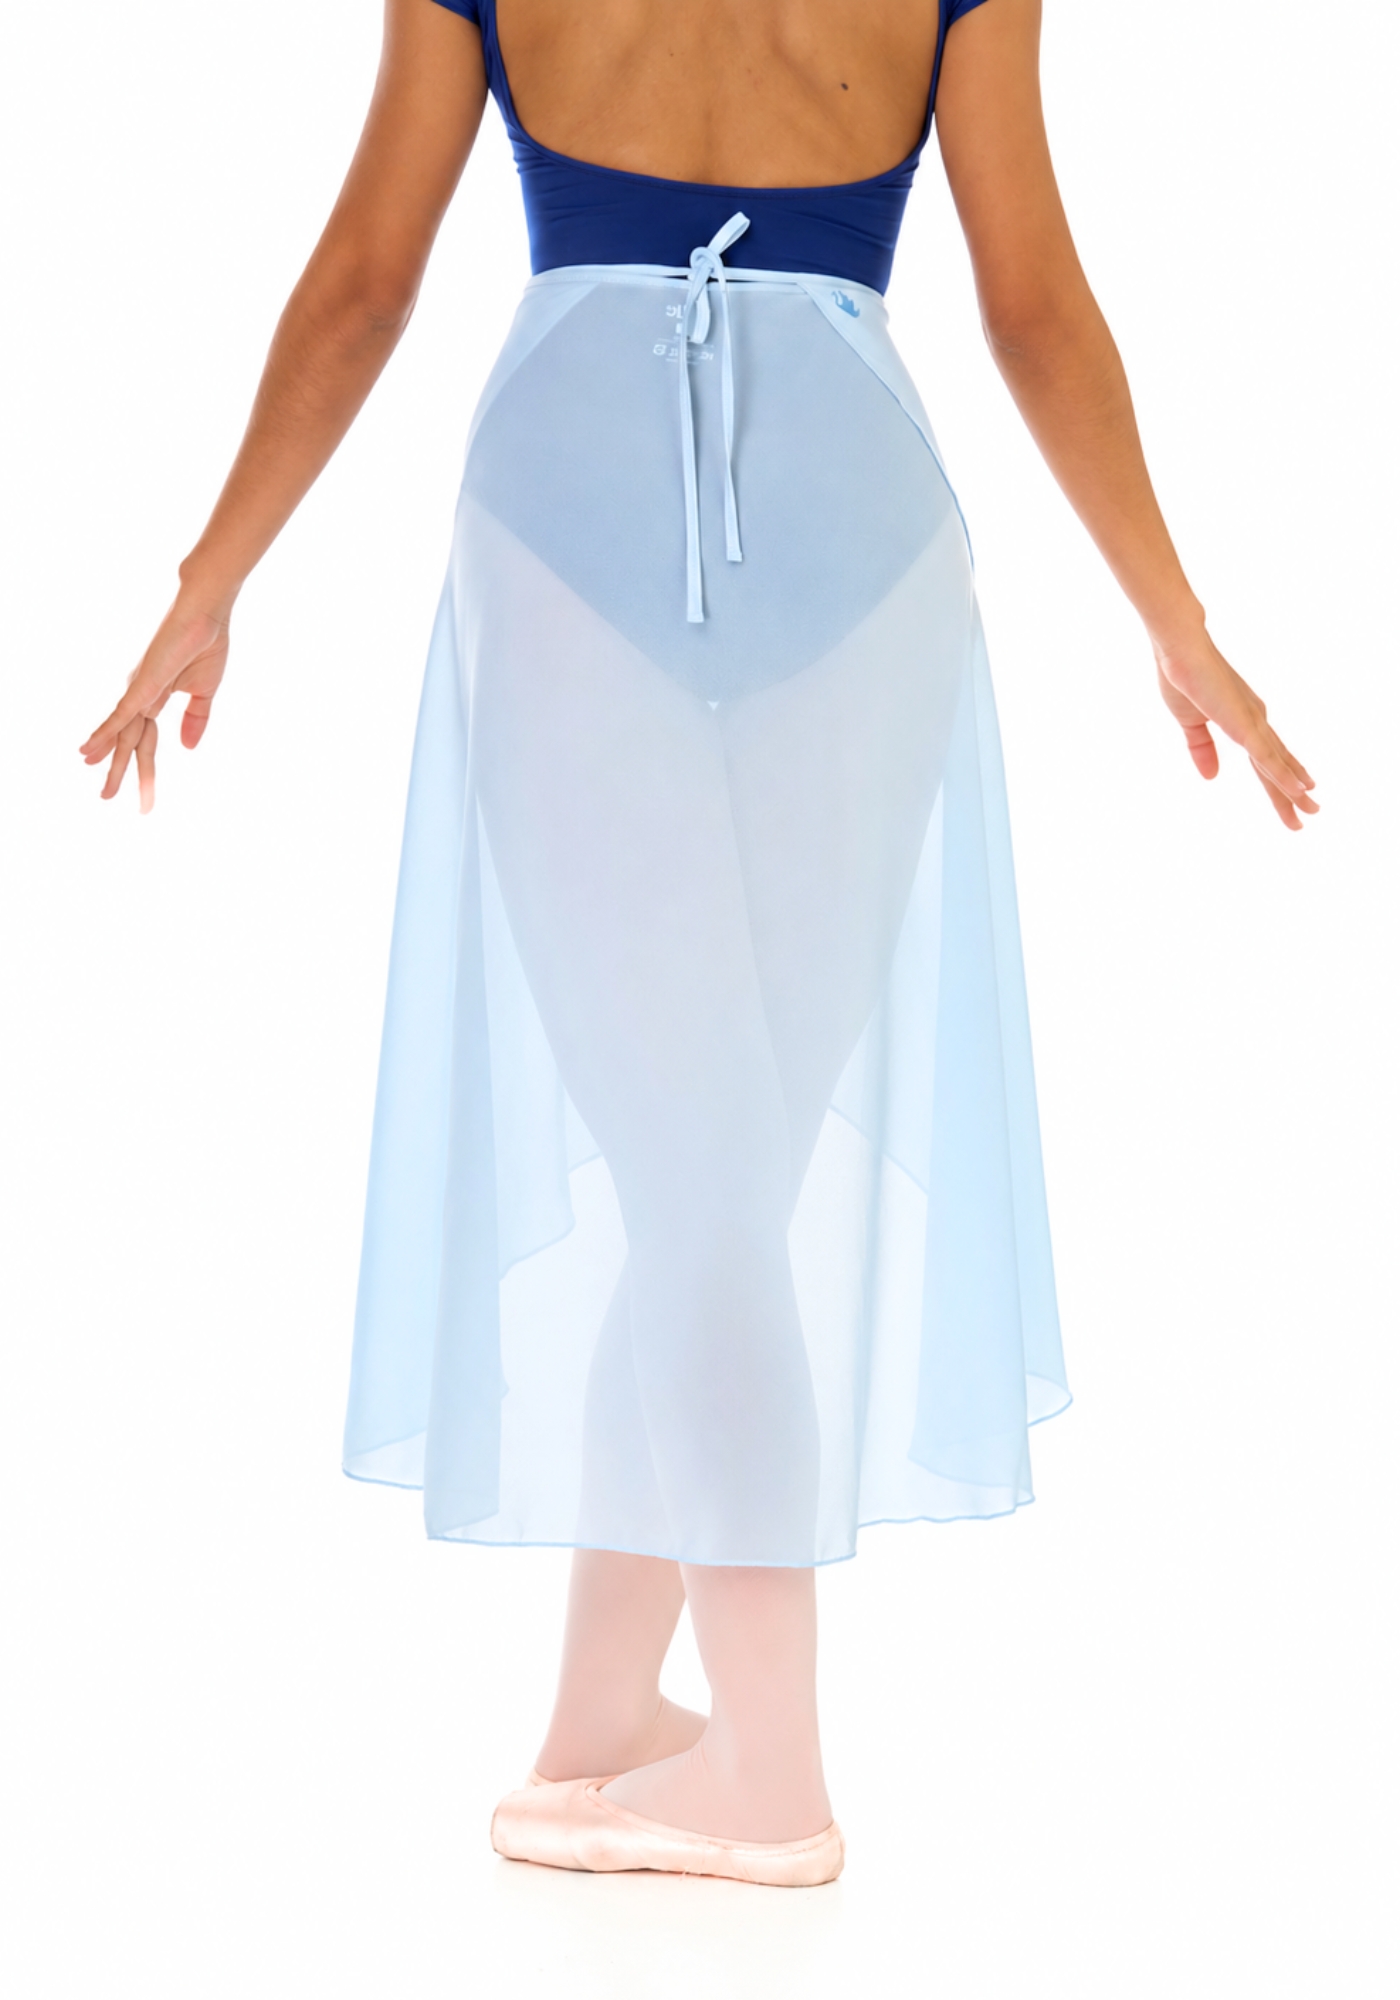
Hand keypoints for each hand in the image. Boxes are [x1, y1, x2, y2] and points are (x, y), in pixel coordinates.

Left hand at [79, 591, 230, 812]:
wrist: (206, 610)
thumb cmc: (206, 642)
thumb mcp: (205, 692)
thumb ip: (196, 719)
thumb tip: (188, 748)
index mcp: (155, 697)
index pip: (147, 740)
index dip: (146, 768)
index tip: (145, 796)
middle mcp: (140, 695)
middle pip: (130, 743)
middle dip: (121, 773)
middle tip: (107, 798)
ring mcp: (138, 689)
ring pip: (122, 737)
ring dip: (114, 766)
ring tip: (105, 794)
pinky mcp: (141, 683)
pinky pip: (120, 716)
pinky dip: (103, 734)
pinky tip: (88, 752)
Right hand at [1153, 628, 1317, 830]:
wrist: (1181, 650)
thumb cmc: (1184, 677)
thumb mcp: (1190, 723)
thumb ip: (1202, 749)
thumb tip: (1211, 777)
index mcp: (1244, 720)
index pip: (1266, 759)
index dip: (1280, 779)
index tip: (1296, 796)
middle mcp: (1256, 722)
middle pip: (1278, 766)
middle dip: (1293, 794)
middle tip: (1311, 814)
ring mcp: (1254, 723)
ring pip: (1278, 766)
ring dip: (1294, 791)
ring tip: (1311, 811)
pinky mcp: (1245, 725)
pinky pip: (1268, 757)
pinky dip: (1284, 775)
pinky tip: (1300, 790)